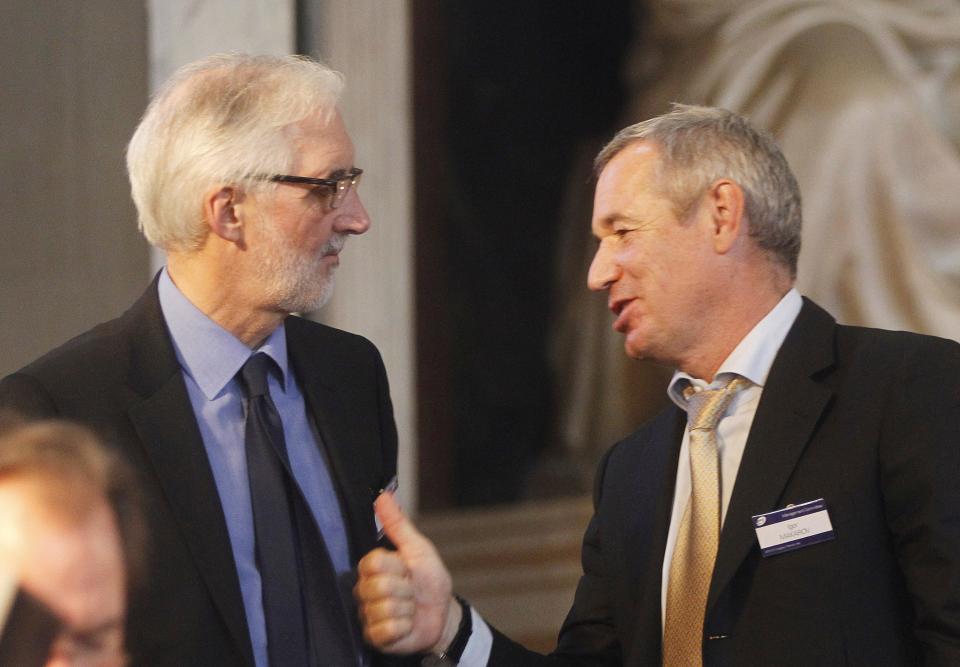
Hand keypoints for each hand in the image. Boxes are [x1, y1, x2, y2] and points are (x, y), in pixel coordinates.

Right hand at [354, 492, 460, 654]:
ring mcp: (368, 614)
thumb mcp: (418, 548)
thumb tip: (383, 495)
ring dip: (407, 609)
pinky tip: (406, 625)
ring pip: (385, 609)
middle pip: (379, 586)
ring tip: (410, 607)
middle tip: (411, 590)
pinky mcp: (374, 637)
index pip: (373, 562)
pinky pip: (387, 630)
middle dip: (405, 588)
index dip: (397, 566)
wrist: (442, 613)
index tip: (407, 569)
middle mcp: (365, 590)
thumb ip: (398, 524)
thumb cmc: (429, 579)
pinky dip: (405, 627)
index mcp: (373, 567)